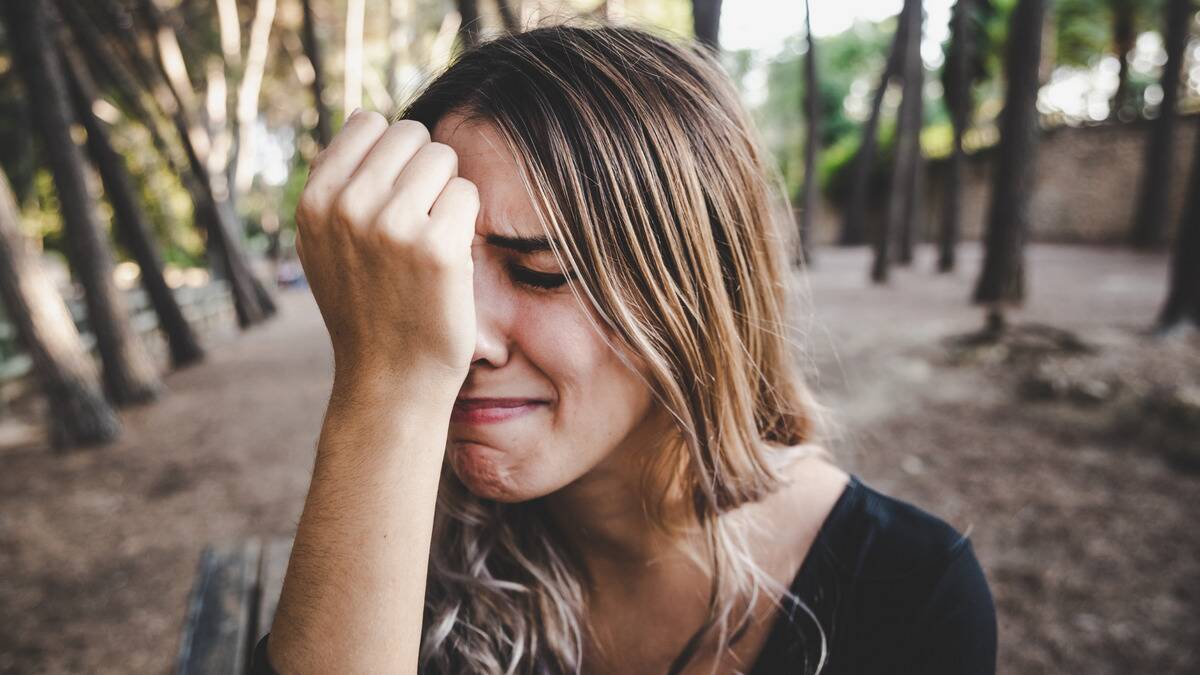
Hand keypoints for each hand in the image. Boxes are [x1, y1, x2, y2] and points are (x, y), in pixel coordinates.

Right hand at [294, 110, 478, 390]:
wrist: (390, 379)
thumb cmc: (367, 308)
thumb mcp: (325, 244)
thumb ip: (338, 183)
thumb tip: (369, 120)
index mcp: (315, 200)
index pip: (369, 123)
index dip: (392, 155)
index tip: (393, 197)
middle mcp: (347, 205)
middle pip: (411, 134)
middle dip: (424, 170)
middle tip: (419, 221)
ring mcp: (391, 224)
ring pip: (443, 158)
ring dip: (448, 193)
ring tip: (432, 238)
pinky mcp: (437, 246)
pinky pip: (468, 194)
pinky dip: (467, 222)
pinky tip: (451, 258)